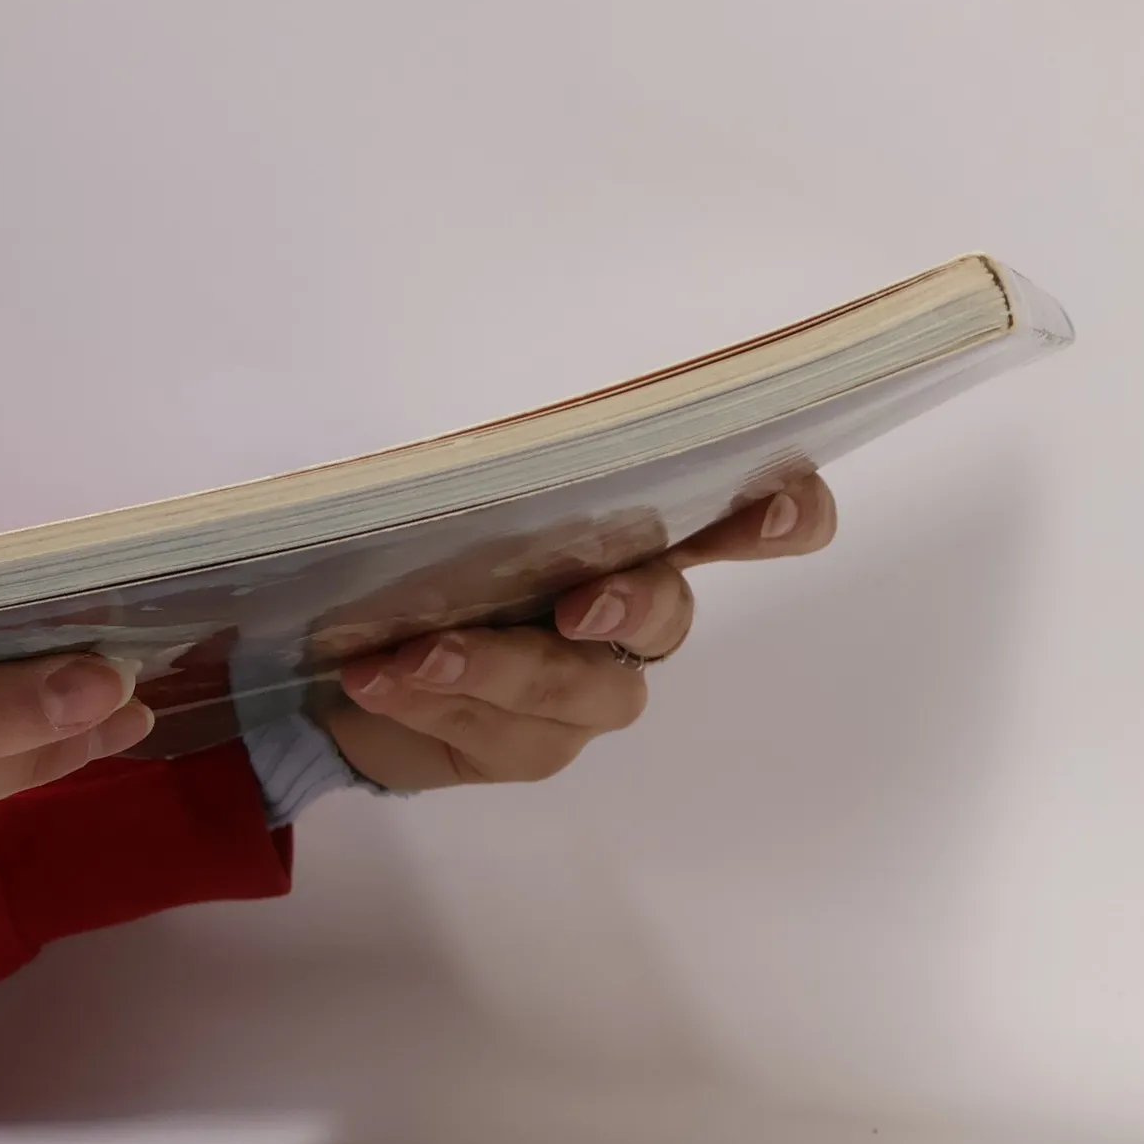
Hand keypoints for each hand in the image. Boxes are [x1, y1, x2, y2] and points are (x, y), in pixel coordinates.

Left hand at [324, 475, 837, 791]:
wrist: (357, 659)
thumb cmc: (420, 555)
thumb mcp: (441, 495)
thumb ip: (474, 465)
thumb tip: (441, 396)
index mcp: (632, 533)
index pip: (741, 517)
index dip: (786, 514)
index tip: (774, 511)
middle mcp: (631, 614)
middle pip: (671, 613)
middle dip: (632, 603)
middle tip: (576, 606)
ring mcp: (588, 689)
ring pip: (577, 685)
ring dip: (493, 666)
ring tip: (412, 656)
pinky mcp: (536, 747)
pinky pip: (500, 728)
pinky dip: (431, 700)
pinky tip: (375, 680)